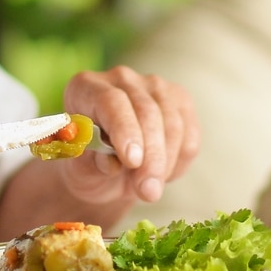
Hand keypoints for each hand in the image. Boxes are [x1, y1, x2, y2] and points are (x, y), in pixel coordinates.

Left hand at [56, 66, 198, 206]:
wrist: (108, 172)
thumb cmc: (89, 167)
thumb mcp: (81, 171)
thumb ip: (91, 162)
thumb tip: (110, 162)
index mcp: (86, 88)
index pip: (111, 102)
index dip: (125, 130)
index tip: (132, 161)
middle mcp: (121, 79)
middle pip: (147, 112)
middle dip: (152, 157)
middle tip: (148, 192)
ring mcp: (154, 87)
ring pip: (173, 124)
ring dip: (166, 164)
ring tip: (150, 190)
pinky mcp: (180, 102)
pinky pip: (190, 136)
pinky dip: (178, 163)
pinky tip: (160, 176)